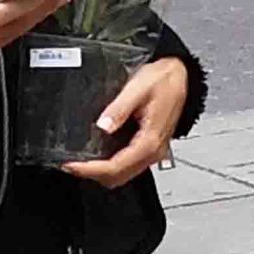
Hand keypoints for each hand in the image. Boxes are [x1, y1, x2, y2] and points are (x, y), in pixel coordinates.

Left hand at [63, 56, 190, 185]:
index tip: (72, 165)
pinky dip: (111, 167)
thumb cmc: (164, 79)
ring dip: (101, 173)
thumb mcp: (137, 88)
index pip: (116, 166)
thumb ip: (119, 109)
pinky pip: (129, 166)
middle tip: (72, 165)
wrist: (181, 75)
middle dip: (93, 175)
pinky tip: (99, 157)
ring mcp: (153, 151)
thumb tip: (102, 126)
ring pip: (124, 175)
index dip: (91, 170)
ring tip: (82, 162)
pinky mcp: (151, 147)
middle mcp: (154, 150)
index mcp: (150, 139)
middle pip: (119, 177)